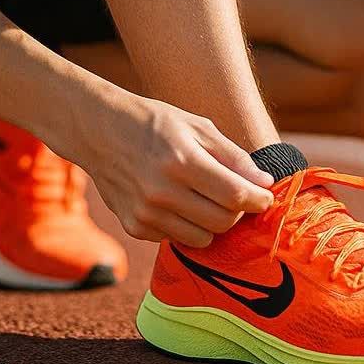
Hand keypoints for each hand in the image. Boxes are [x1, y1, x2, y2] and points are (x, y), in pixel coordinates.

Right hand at [72, 94, 274, 247]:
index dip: (258, 200)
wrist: (99, 131)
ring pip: (202, 238)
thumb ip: (234, 157)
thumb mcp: (198, 127)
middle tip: (235, 195)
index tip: (265, 197)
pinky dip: (185, 225)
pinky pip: (176, 239)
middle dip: (237, 211)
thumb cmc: (155, 124)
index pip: (235, 195)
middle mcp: (161, 192)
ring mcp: (145, 214)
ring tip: (204, 198)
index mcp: (181, 162)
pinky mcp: (134, 227)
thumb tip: (264, 184)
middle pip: (222, 222)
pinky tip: (176, 202)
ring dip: (212, 222)